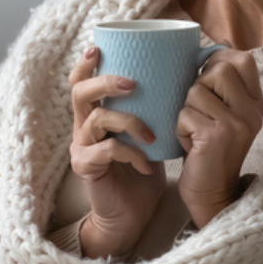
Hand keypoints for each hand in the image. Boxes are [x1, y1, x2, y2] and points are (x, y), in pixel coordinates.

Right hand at [69, 47, 166, 257]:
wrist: (132, 215)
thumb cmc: (143, 172)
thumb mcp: (149, 135)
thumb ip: (153, 110)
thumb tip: (182, 77)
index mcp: (96, 115)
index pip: (81, 81)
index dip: (86, 63)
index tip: (99, 47)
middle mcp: (83, 128)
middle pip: (80, 93)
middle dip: (105, 82)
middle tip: (132, 83)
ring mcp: (82, 148)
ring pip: (96, 119)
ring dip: (128, 121)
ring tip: (151, 133)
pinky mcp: (86, 168)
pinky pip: (107, 151)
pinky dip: (131, 153)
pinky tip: (146, 164)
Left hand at [176, 50, 262, 228]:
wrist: (211, 192)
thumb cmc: (208, 149)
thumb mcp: (223, 114)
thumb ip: (221, 86)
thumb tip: (209, 48)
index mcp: (255, 103)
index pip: (243, 60)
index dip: (219, 60)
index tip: (206, 77)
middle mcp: (252, 112)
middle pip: (218, 70)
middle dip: (198, 86)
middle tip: (199, 111)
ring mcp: (236, 123)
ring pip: (196, 91)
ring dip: (186, 110)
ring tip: (194, 131)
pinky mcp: (216, 136)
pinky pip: (185, 114)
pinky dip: (180, 129)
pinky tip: (190, 145)